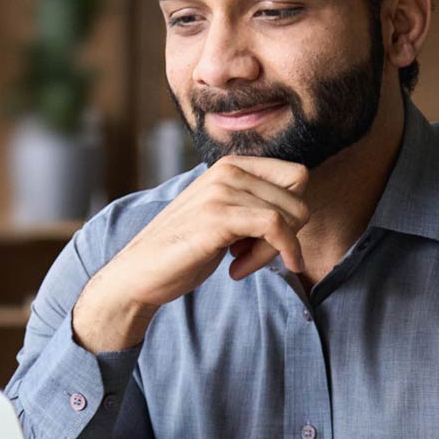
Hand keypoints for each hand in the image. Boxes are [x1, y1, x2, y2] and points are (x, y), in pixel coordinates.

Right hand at [72, 156, 308, 352]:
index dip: (291, 213)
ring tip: (240, 264)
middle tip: (253, 256)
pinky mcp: (218, 216)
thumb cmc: (182, 250)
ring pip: (289, 215)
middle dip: (287, 233)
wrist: (138, 272)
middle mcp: (227, 170)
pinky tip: (239, 271)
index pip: (296, 176)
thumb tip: (300, 210)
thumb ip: (253, 204)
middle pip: (298, 196)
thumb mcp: (223, 216)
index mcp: (230, 166)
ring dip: (273, 251)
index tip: (265, 239)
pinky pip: (276, 228)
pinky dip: (274, 254)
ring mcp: (221, 191)